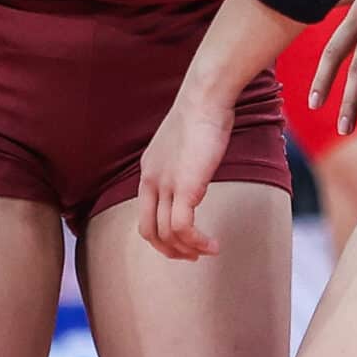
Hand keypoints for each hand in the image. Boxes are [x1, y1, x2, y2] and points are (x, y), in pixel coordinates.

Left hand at [138, 89, 233, 259]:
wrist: (204, 99)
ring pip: (166, 234)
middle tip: (193, 256)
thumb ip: (184, 164)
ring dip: (188, 250)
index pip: (144, 216)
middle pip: (149, 231)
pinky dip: (196, 242)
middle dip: (170, 250)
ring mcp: (165, 185)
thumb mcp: (184, 145)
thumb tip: (196, 172)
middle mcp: (151, 181)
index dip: (162, 236)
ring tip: (209, 250)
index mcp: (148, 173)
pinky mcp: (184, 187)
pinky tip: (212, 244)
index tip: (184, 242)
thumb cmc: (202, 116)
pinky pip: (182, 227)